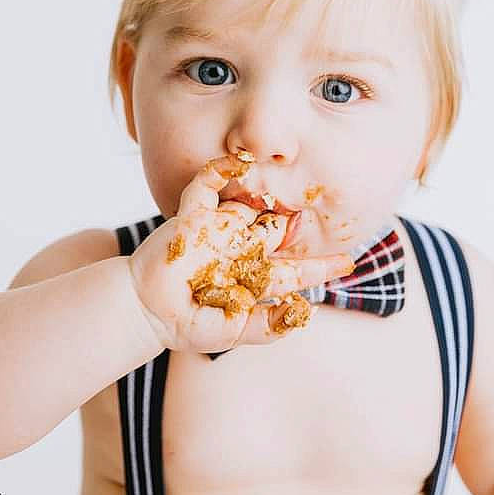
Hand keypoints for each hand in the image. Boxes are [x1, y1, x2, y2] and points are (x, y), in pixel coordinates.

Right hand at [128, 153, 354, 352]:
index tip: (349, 263)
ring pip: (249, 206)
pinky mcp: (193, 215)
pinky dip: (221, 169)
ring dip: (267, 197)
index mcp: (252, 278)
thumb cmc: (185, 323)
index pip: (294, 270)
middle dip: (296, 225)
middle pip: (277, 231)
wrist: (144, 309)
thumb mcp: (231, 332)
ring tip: (285, 190)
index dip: (321, 267)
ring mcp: (217, 230)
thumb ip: (267, 326)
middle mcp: (239, 250)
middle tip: (313, 216)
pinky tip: (240, 162)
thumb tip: (306, 312)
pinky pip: (207, 184)